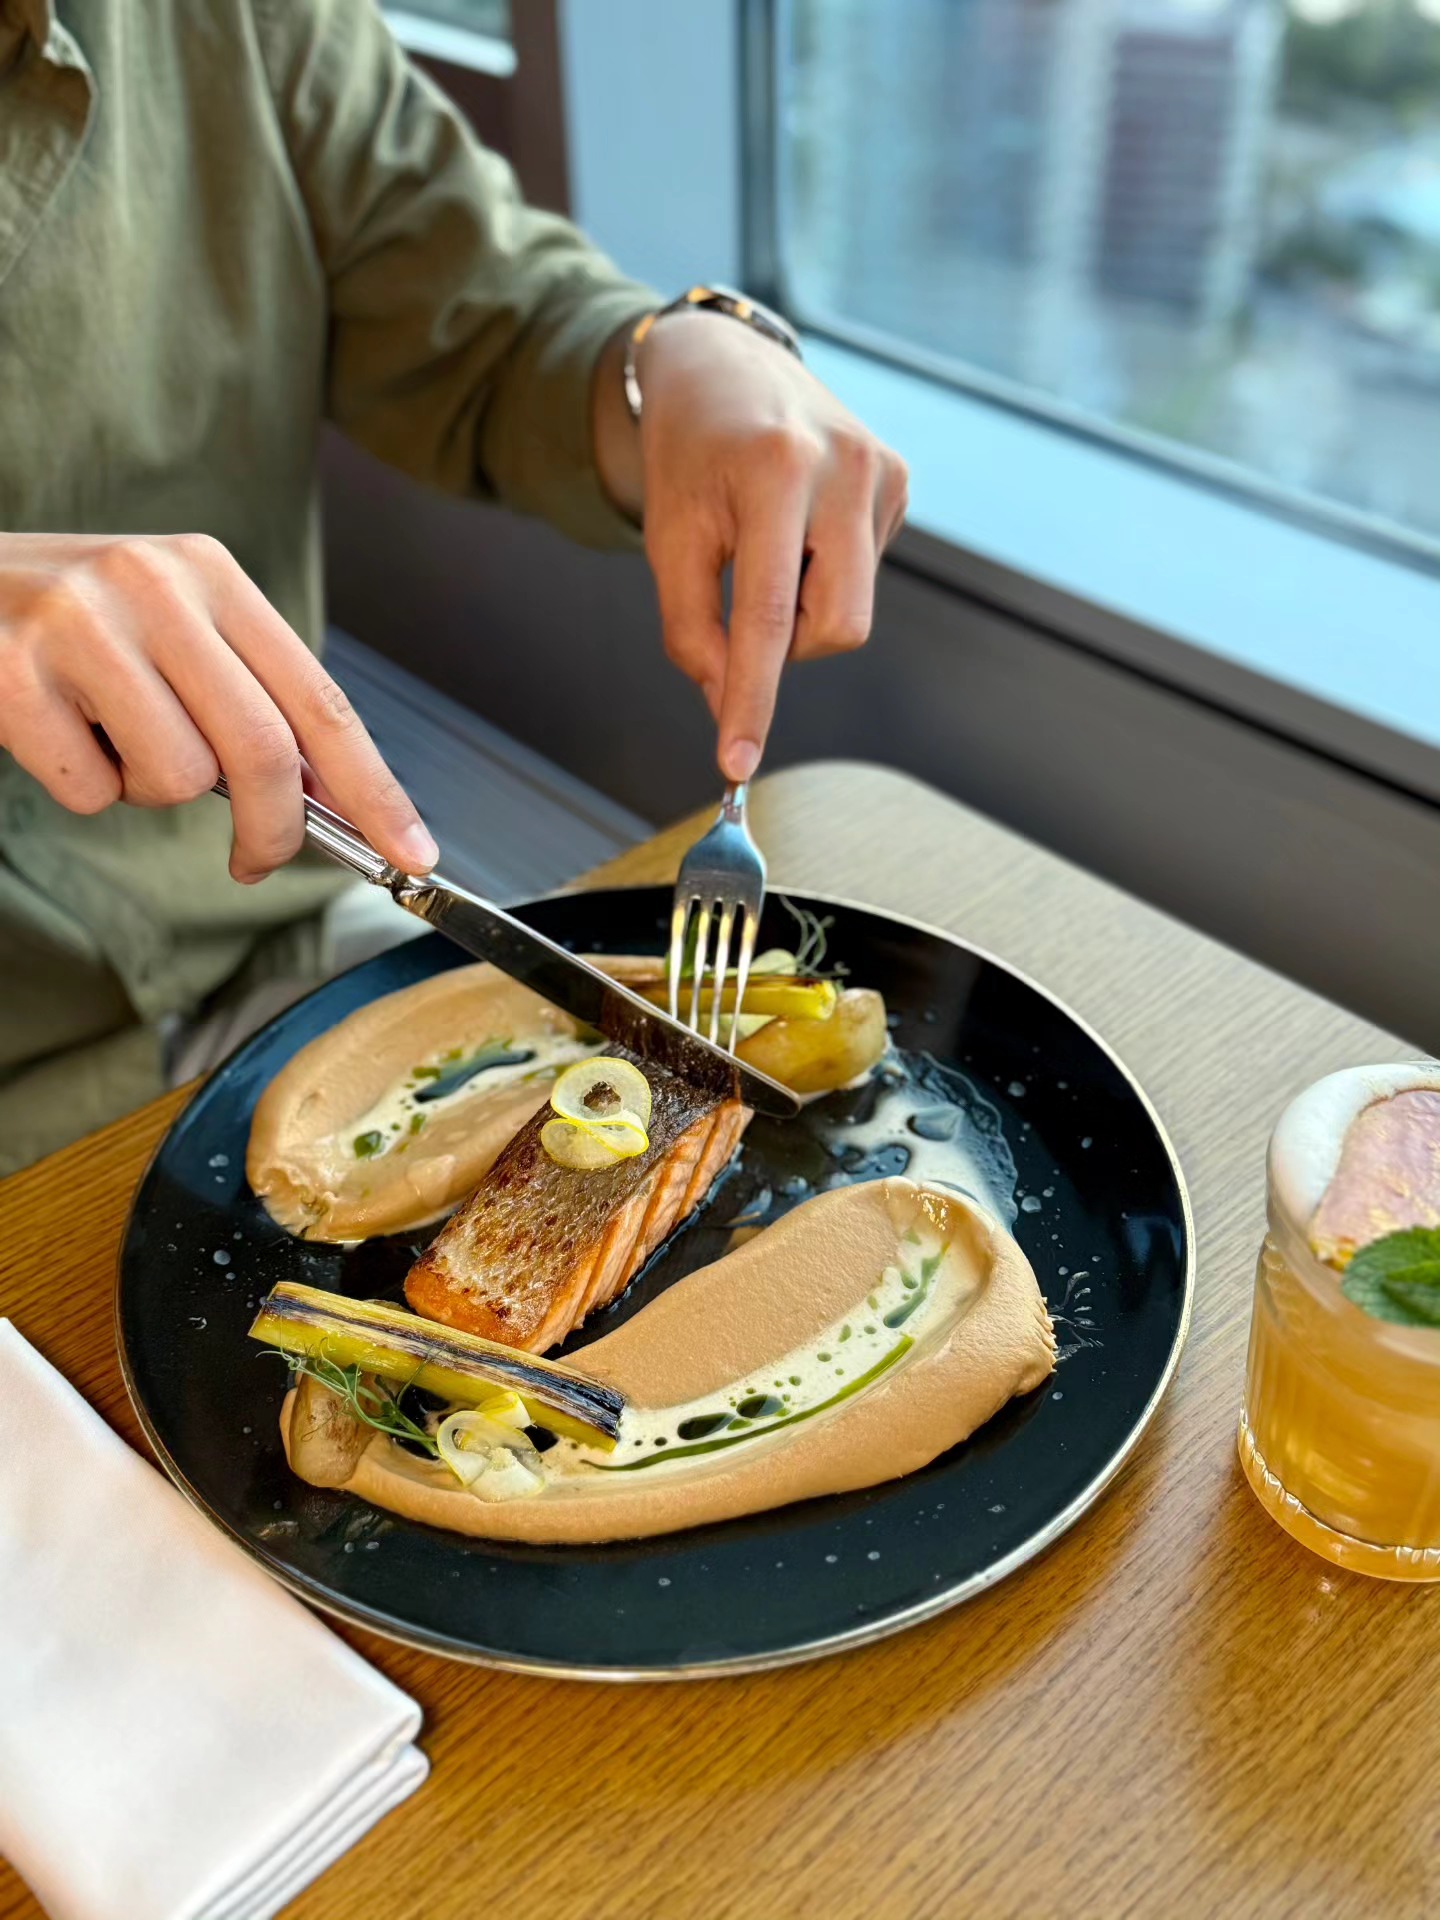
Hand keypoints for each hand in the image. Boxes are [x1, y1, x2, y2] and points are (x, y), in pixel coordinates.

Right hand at [0, 532, 437, 881]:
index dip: (374, 789)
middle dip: (273, 830)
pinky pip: (92, 791)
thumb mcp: (171, 626)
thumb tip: (332, 800)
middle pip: (263, 751)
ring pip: (176, 778)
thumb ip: (247, 697)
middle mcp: (155, 586)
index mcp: (211, 573)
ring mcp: (82, 624)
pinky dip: (83, 789)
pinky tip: (55, 732)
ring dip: (149, 791)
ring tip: (107, 738)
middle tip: (254, 862)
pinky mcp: (14, 673)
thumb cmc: (70, 622)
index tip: (412, 853)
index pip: (320, 700)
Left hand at [595, 311, 907, 781]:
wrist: (723, 365)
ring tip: (768, 547)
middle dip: (788, 648)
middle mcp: (844, 466)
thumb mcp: (669, 537)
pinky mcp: (899, 481)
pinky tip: (798, 526)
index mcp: (776, 472)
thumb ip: (690, 627)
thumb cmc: (688, 452)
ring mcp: (882, 471)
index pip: (769, 618)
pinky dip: (822, 575)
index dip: (753, 699)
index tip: (737, 763)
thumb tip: (726, 703)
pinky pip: (862, 575)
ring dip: (803, 608)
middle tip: (743, 611)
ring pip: (851, 610)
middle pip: (837, 628)